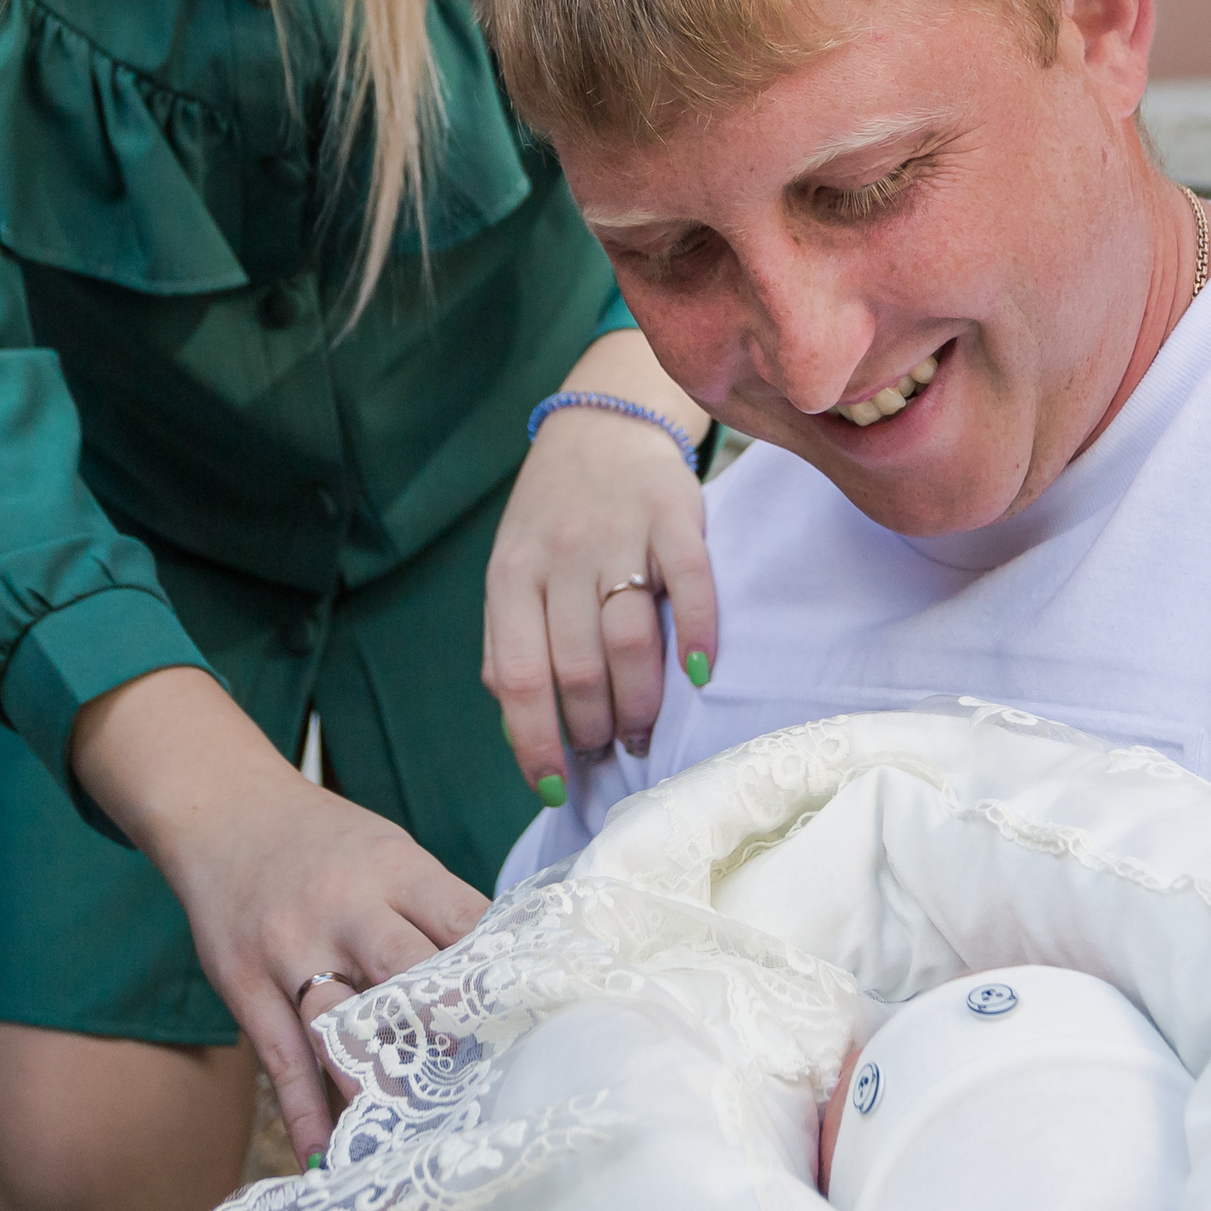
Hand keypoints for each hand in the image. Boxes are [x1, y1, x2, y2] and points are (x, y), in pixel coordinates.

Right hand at [69, 665, 486, 1157]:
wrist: (224, 811)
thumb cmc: (327, 845)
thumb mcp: (390, 853)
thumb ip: (436, 912)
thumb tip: (498, 989)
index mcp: (395, 868)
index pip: (463, 923)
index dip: (499, 979)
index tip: (531, 1033)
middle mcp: (345, 906)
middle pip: (408, 975)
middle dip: (450, 1035)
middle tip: (489, 1097)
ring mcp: (290, 946)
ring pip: (340, 1026)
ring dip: (380, 1089)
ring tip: (417, 1146)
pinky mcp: (245, 984)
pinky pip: (281, 1058)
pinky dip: (306, 1112)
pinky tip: (328, 1154)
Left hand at [484, 329, 716, 788]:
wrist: (602, 425)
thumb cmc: (554, 516)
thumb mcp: (513, 570)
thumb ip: (509, 640)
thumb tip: (519, 726)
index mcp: (511, 574)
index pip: (519, 676)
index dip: (536, 740)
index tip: (555, 786)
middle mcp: (561, 555)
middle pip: (579, 666)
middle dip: (594, 728)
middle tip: (611, 754)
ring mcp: (619, 534)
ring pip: (629, 640)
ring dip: (640, 702)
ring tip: (643, 732)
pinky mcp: (674, 515)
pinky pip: (690, 583)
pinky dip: (698, 635)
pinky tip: (701, 673)